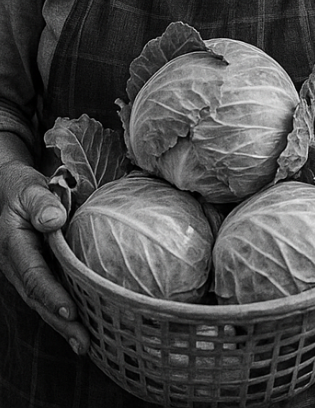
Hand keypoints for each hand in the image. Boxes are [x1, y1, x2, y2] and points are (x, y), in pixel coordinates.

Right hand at [0, 160, 88, 354]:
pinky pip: (52, 291)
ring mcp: (28, 270)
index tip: (70, 309)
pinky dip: (66, 309)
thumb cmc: (21, 187)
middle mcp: (18, 265)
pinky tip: (86, 324)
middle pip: (39, 299)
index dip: (51, 294)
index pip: (34, 276)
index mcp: (14, 247)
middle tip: (83, 343)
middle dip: (61, 322)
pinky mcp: (39, 269)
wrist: (10, 188)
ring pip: (44, 301)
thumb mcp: (27, 188)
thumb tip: (55, 219)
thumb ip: (41, 201)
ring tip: (86, 344)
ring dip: (64, 323)